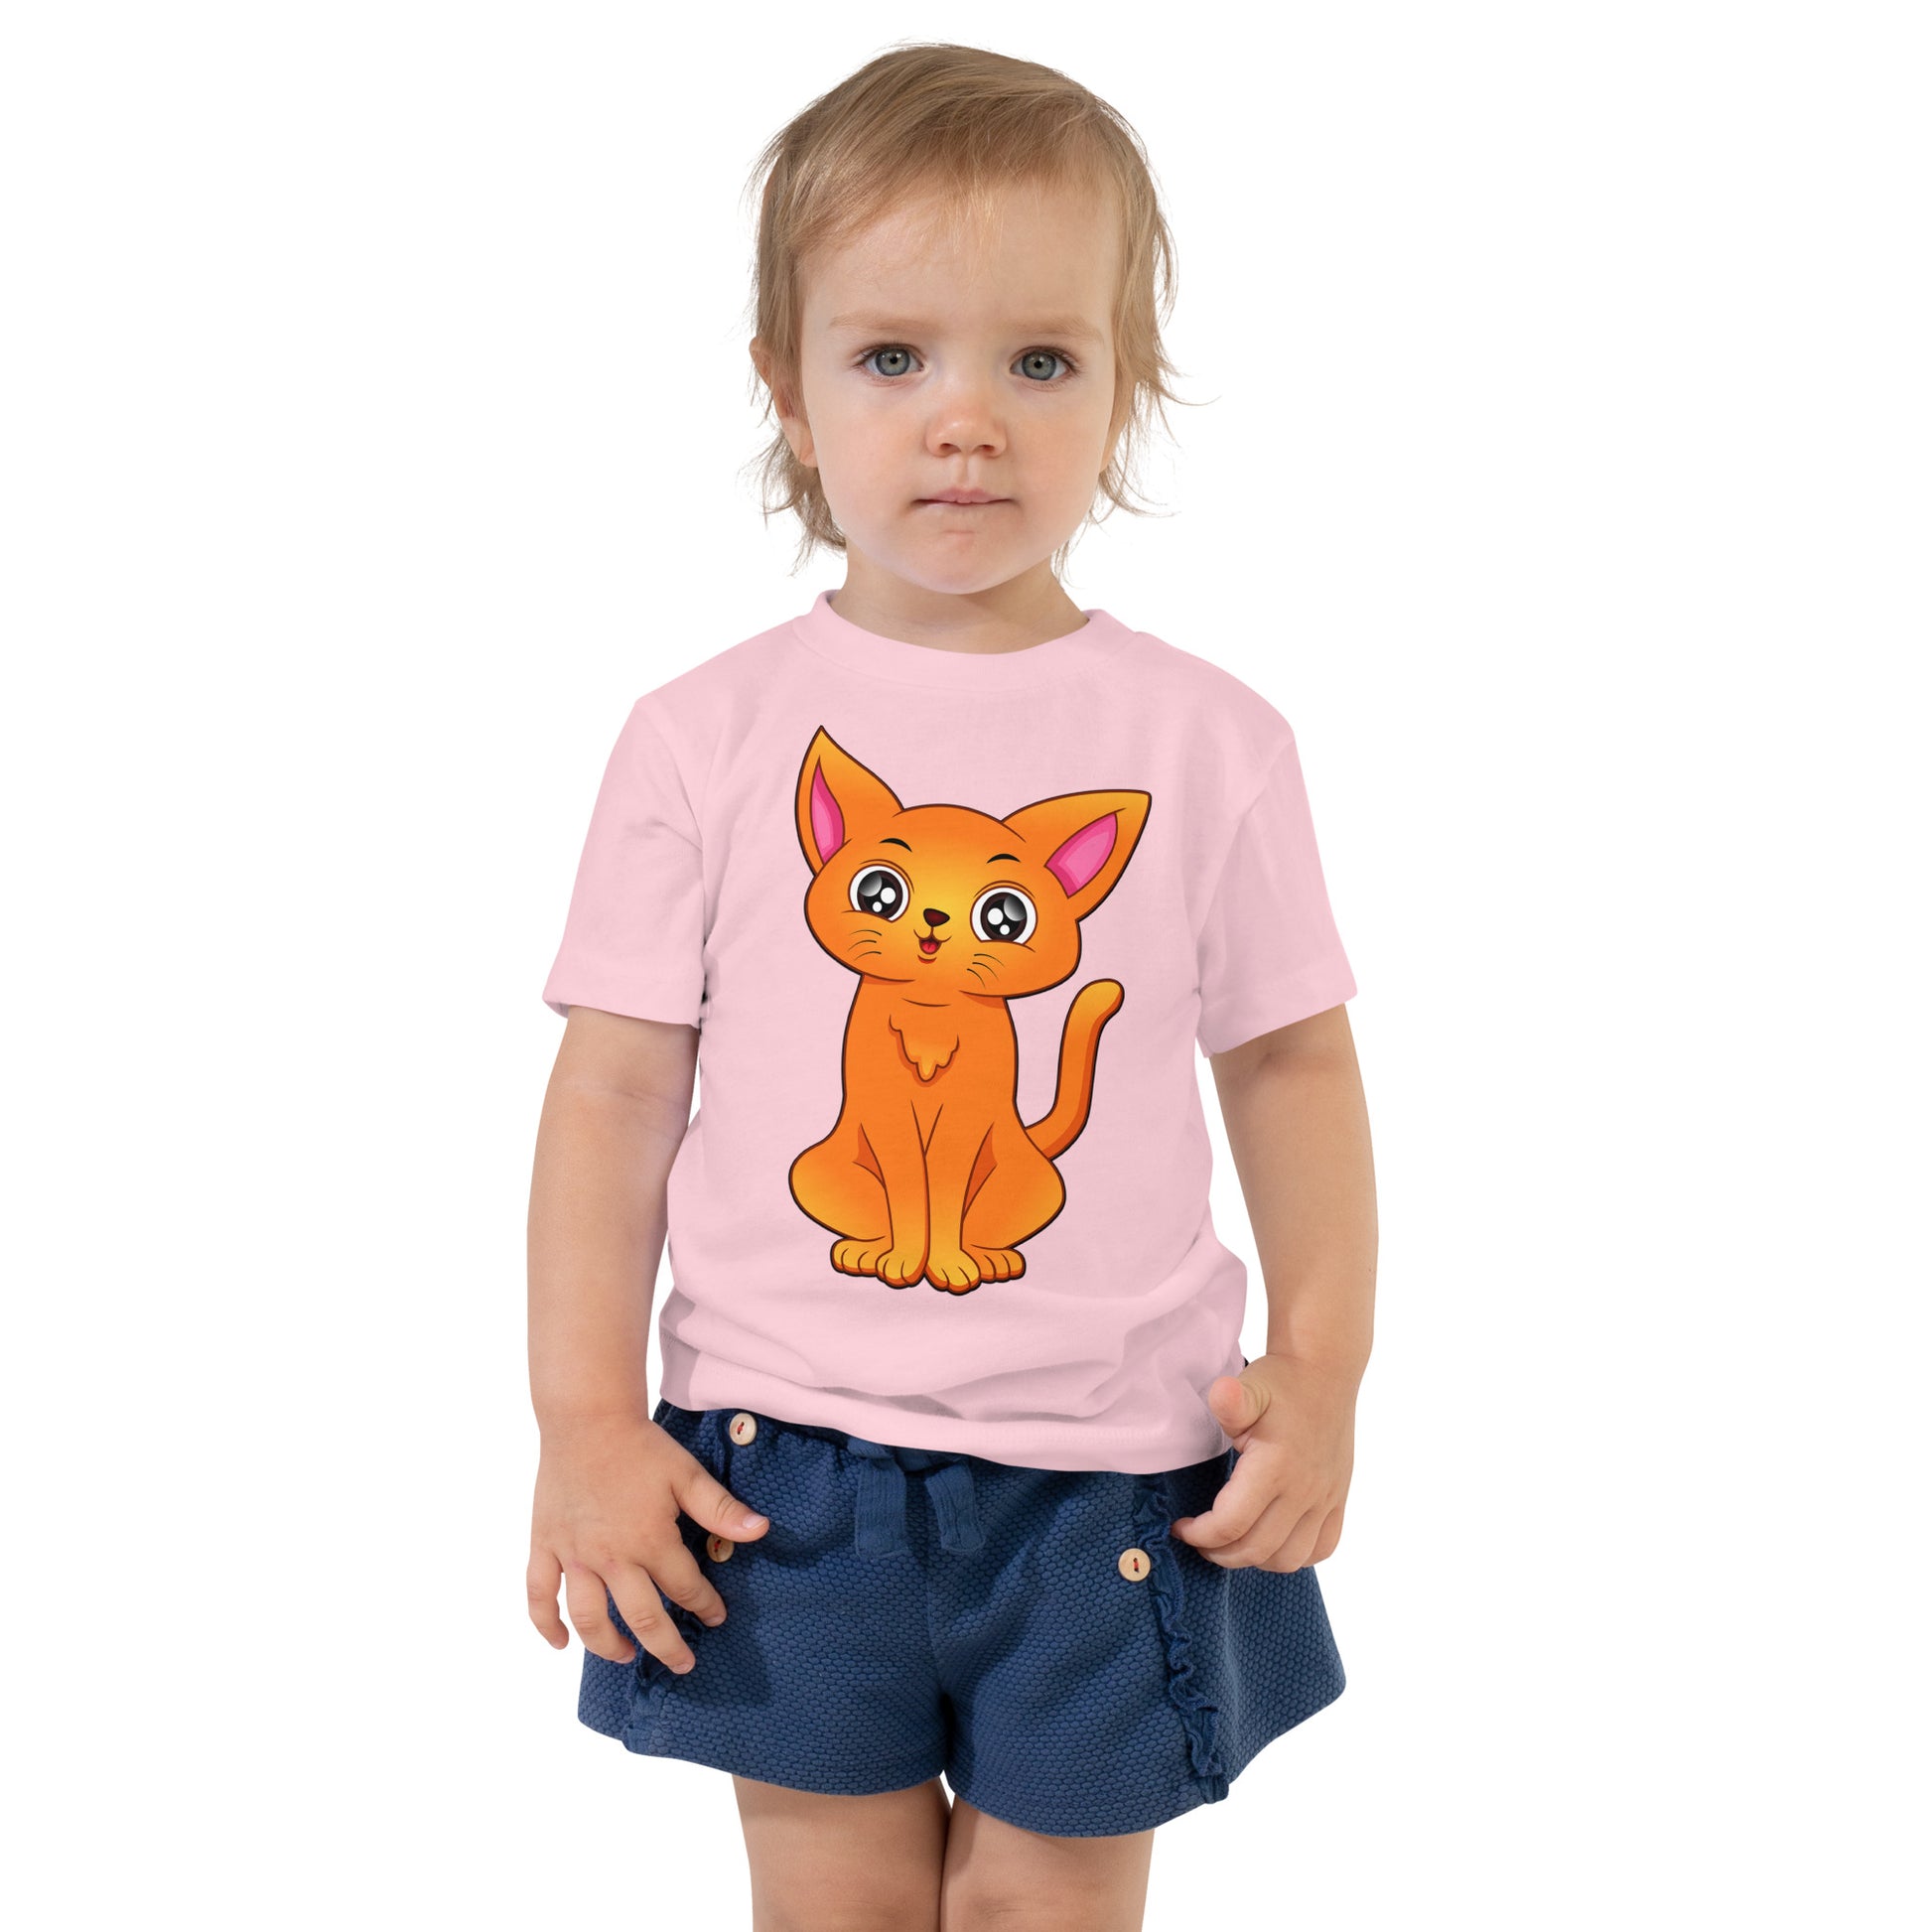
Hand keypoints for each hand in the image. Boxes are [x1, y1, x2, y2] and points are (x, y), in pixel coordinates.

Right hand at [527, 1412, 769, 1673]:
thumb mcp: (686, 1474)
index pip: (685, 1588)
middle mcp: (611, 1558)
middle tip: (682, 1664)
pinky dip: (546, 1624)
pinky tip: (560, 1642)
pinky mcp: (544, 1545)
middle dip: (666, 1646)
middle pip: (641, 1618)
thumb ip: (721, 1509)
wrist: (586, 1419)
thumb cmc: (639, 1446)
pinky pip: (539, 1595)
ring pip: (589, 1618)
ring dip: (608, 1645)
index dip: (705, 1606)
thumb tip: (761, 1531)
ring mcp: (574, 1556)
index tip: (716, 1617)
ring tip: (626, 1656)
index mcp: (649, 1541)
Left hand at [1168, 1354, 1356, 1572]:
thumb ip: (1231, 1400)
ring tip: (1232, 1544)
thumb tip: (1222, 1394)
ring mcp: (1325, 1498)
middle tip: (1199, 1540)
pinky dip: (1294, 1556)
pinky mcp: (1338, 1499)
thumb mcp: (1250, 1386)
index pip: (1231, 1524)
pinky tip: (1271, 1541)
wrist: (1325, 1372)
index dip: (1200, 1534)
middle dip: (1219, 1553)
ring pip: (1289, 1559)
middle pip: (1256, 1549)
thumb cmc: (1281, 1381)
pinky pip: (1322, 1548)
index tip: (1181, 1526)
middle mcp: (1304, 1490)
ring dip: (1254, 1560)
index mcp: (1276, 1466)